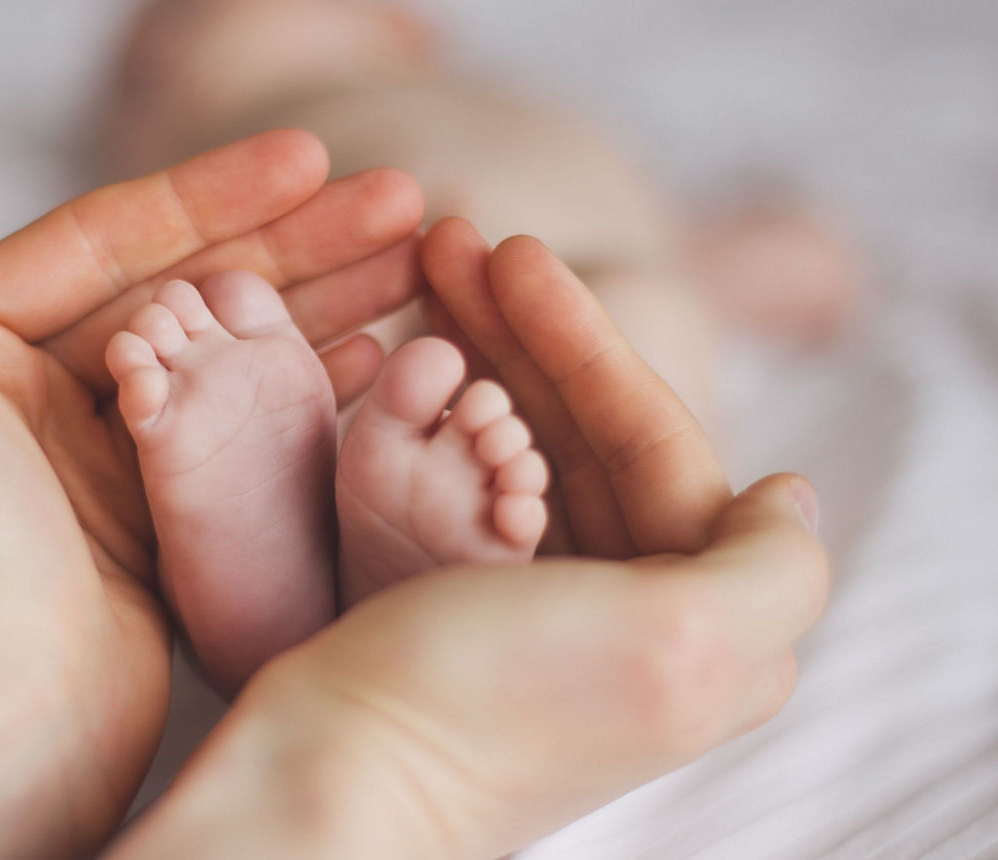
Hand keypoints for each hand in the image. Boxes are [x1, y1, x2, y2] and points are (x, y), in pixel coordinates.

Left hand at [0, 76, 423, 858]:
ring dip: (325, 307)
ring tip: (418, 263)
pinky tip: (376, 355)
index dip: (219, 192)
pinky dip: (310, 393)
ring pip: (235, 361)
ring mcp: (113, 468)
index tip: (313, 156)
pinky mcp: (167, 531)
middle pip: (195, 292)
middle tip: (403, 201)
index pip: (116, 238)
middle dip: (302, 243)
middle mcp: (44, 400)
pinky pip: (251, 439)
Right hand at [112, 221, 826, 858]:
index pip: (656, 443)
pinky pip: (467, 479)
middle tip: (452, 238)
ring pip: (525, 446)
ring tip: (427, 269)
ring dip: (482, 352)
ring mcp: (540, 603)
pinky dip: (445, 411)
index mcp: (699, 619)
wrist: (336, 779)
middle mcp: (628, 610)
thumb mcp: (682, 642)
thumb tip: (787, 494)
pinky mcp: (461, 603)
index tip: (511, 251)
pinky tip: (416, 358)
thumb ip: (774, 566)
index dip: (586, 341)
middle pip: (587, 434)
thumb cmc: (493, 709)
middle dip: (526, 332)